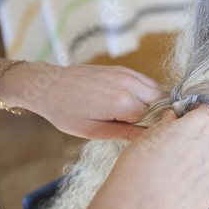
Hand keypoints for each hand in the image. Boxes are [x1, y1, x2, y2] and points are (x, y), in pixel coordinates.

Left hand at [6, 62, 164, 139]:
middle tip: (142, 129)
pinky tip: (133, 104)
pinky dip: (147, 94)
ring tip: (136, 117)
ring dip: (154, 104)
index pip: (155, 119)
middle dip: (158, 116)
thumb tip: (148, 139)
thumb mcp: (93, 130)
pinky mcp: (124, 69)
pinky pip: (147, 82)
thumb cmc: (65, 111)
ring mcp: (127, 73)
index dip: (152, 130)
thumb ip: (124, 134)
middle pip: (162, 102)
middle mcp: (129, 84)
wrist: (47, 84)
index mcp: (122, 102)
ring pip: (158, 90)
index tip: (146, 139)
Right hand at [111, 103, 208, 208]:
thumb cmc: (140, 164)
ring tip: (174, 174)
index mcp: (202, 124)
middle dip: (196, 141)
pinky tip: (178, 189)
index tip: (184, 123)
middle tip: (174, 151)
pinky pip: (208, 182)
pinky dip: (197, 183)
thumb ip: (169, 123)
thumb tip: (173, 118)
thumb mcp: (150, 133)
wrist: (137, 205)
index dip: (194, 116)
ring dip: (198, 163)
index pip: (206, 111)